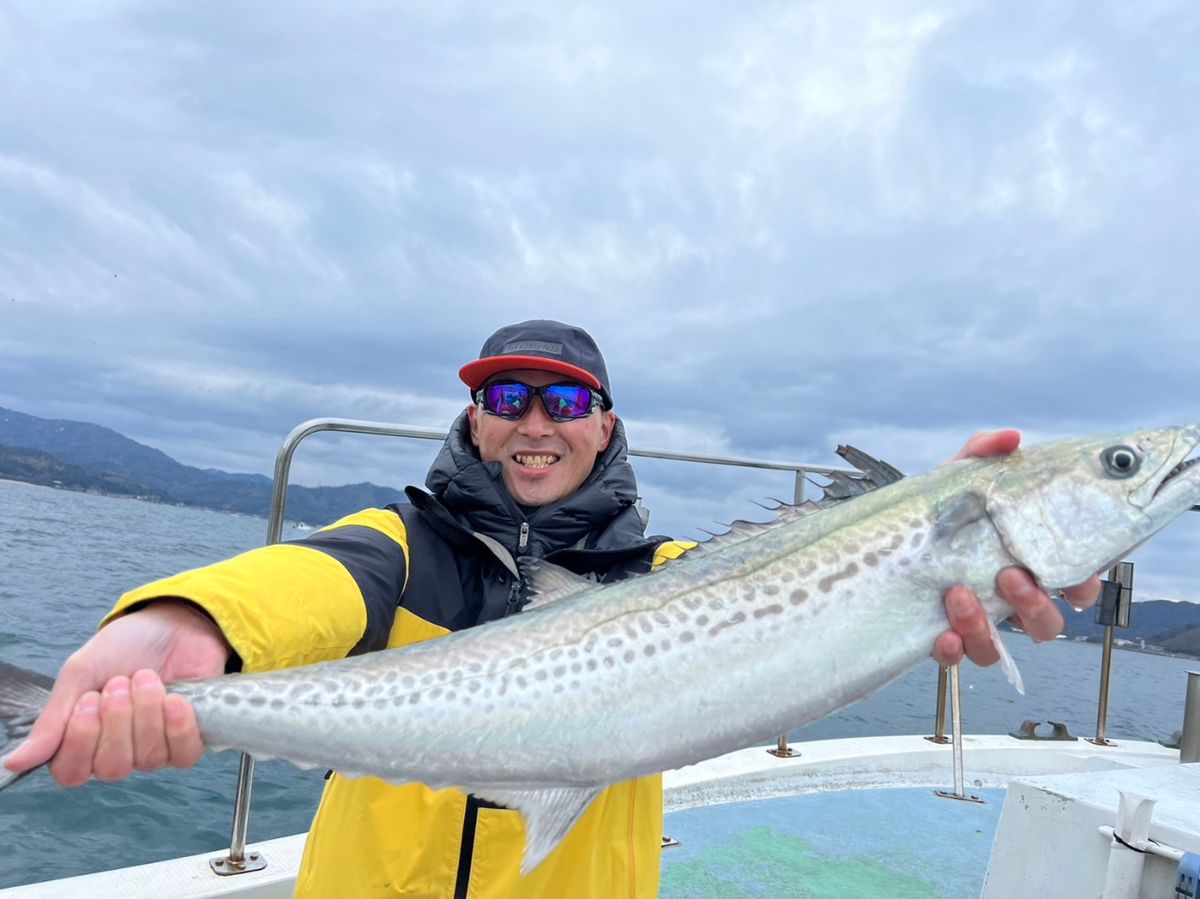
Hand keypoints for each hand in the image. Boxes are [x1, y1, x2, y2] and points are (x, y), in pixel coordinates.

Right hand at [3, 601, 230, 785]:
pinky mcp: (188, 738)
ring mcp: (155, 748)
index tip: (89, 699)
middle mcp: (118, 751)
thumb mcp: (81, 673)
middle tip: (120, 682)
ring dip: (147, 713)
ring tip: (146, 677)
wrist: (173, 623)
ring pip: (148, 759)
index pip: (71, 772)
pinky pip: (183, 755)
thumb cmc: (124, 647)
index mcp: (83, 740)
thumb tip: (14, 762)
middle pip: (112, 768)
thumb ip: (53, 718)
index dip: (81, 741)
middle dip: (118, 721)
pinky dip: (178, 728)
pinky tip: (176, 700)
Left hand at [930, 429, 1101, 666]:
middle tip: (1009, 575)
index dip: (1085, 586)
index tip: (1078, 577)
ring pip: (999, 648)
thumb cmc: (937, 511)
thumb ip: (983, 454)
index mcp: (1026, 564)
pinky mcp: (943, 637)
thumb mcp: (956, 479)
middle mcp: (1006, 601)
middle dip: (1035, 606)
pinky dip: (953, 651)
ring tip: (957, 593)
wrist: (879, 543)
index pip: (1075, 584)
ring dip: (985, 627)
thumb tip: (1010, 438)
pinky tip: (941, 634)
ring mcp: (976, 623)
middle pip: (1047, 624)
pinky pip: (956, 659)